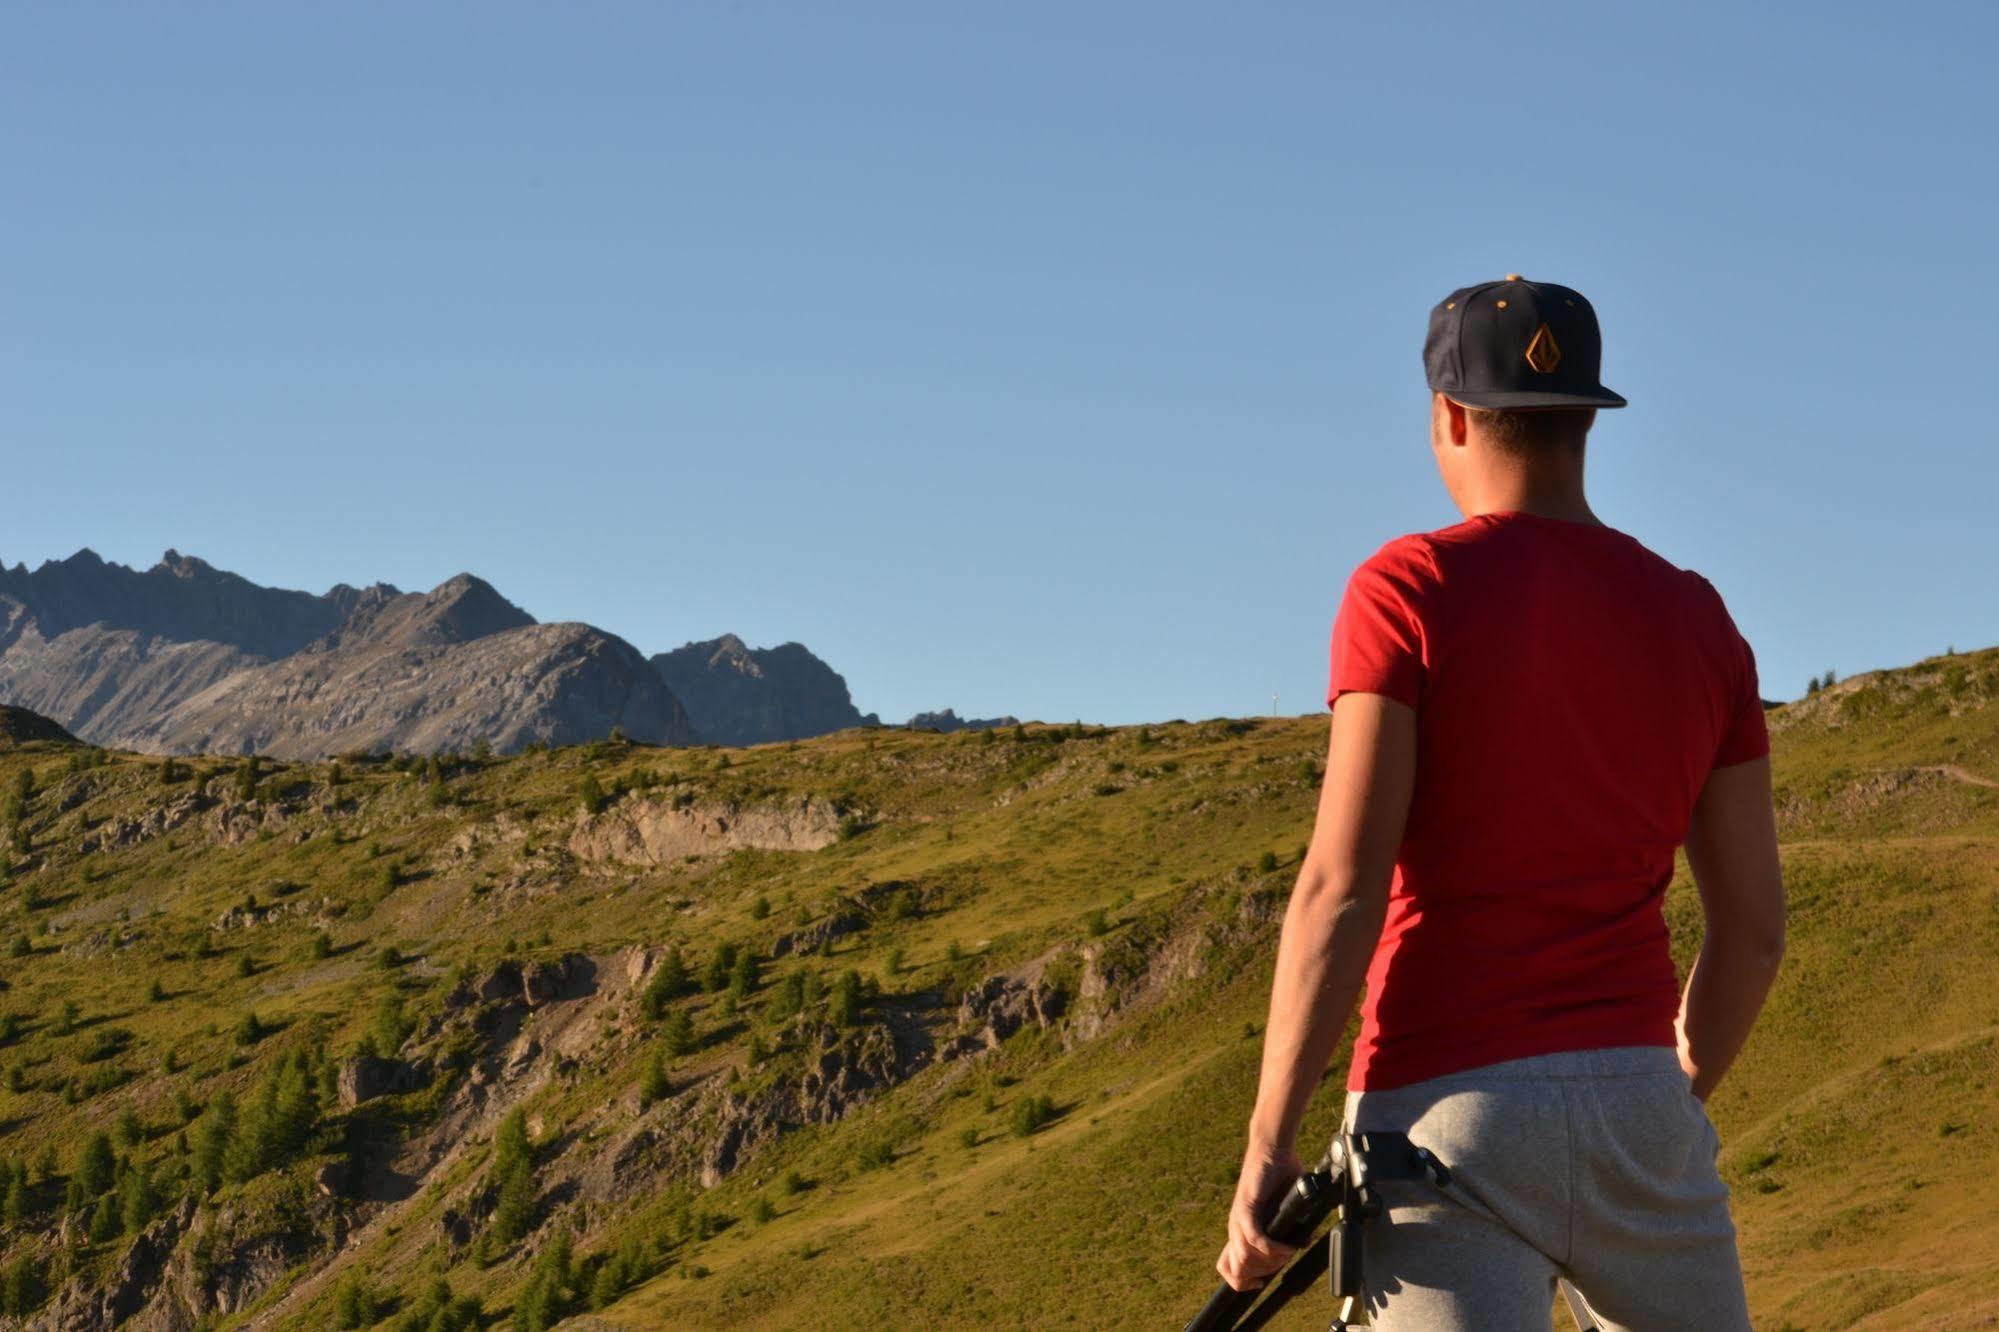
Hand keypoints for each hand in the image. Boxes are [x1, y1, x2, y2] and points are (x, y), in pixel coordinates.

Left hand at [1214, 1141, 1302, 1291]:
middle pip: (1240, 1270)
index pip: (1228, 1269)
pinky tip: (1288, 1247)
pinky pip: (1254, 1238)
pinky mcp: (1246, 1207)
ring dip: (1270, 1262)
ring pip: (1245, 1258)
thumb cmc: (1278, 1178)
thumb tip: (1302, 1244)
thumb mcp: (1282, 1211)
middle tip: (1283, 1260)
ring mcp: (1239, 1218)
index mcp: (1241, 1232)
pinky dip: (1272, 1248)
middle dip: (1265, 1272)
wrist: (1272, 1150)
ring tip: (1287, 1252)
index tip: (1261, 1283)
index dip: (1242, 1283)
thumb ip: (1289, 1229)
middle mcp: (1236, 1228)